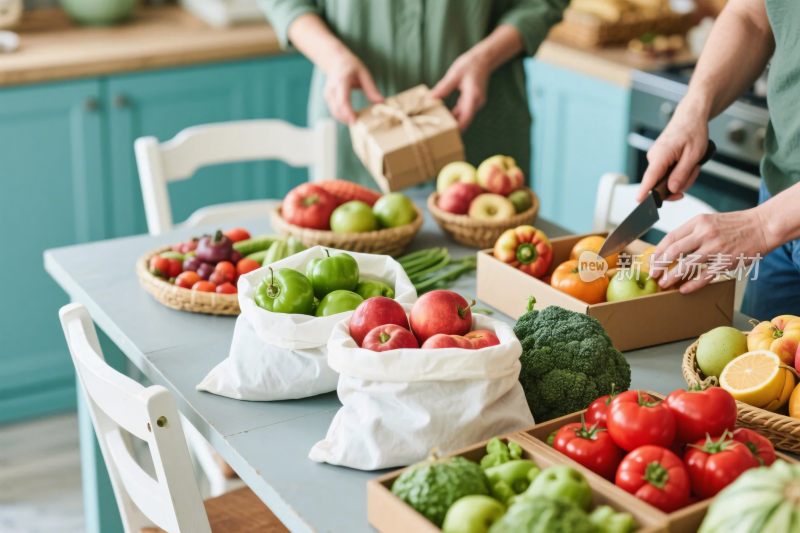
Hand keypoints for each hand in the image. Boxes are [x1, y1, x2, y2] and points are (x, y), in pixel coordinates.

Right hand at [323, 51, 382, 123]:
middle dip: (348, 119)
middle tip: (361, 126)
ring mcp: (328, 95)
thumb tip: (381, 102)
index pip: (342, 100)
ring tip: (359, 122)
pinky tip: (353, 118)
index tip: (355, 121)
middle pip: (337, 109)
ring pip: (335, 112)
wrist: (335, 60)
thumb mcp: (364, 73)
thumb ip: (371, 88)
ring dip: (346, 119)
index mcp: (341, 81)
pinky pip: (335, 111)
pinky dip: (343, 116)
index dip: (348, 112)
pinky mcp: (328, 99)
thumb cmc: (351, 66)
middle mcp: (332, 89)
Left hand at [431, 50, 491, 129]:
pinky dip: (453, 114)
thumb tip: (430, 98)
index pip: (466, 118)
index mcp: (473, 97)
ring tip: (438, 125)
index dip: (457, 128)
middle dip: (452, 127)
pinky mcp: (471, 101)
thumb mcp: (454, 75)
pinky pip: (462, 111)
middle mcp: (476, 102)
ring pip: (463, 117)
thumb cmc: (470, 64)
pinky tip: (443, 115)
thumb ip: (443, 88)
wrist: (484, 59)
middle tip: (437, 132)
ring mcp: (474, 103)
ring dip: (452, 121)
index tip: (447, 134)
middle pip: (464, 120)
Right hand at [636, 106, 709, 202]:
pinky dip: (680, 171)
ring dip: (683, 176)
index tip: (640, 203)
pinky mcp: (660, 159)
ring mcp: (656, 158)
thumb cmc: (693, 131)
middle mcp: (654, 158)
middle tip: (694, 171)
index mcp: (660, 155)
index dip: (645, 192)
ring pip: (667, 180)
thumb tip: (672, 189)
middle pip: (661, 184)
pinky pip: (668, 173)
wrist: (691, 116)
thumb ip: (682, 174)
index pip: (649, 179)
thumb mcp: (693, 155)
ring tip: (693, 163)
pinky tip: (688, 162)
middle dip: (679, 184)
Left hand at [651, 208, 769, 292]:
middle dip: (659, 265)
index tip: (651, 261)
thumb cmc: (734, 225)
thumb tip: (670, 249)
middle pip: (673, 251)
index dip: (658, 252)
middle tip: (652, 274)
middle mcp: (704, 233)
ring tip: (663, 284)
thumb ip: (691, 232)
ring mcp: (715, 248)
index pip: (670, 238)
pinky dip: (692, 284)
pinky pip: (704, 276)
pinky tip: (683, 290)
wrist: (762, 226)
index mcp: (698, 222)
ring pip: (686, 265)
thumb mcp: (709, 221)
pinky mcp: (726, 261)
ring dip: (671, 276)